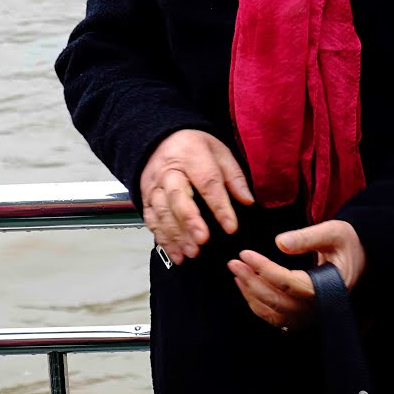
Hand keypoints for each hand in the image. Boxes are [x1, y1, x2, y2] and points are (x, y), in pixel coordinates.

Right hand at [139, 129, 253, 262]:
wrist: (162, 139)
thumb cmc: (196, 148)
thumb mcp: (220, 152)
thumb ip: (234, 177)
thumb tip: (248, 201)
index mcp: (192, 156)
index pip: (207, 183)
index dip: (220, 206)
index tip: (231, 227)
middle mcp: (169, 172)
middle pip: (178, 197)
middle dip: (190, 221)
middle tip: (202, 240)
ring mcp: (154, 186)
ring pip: (162, 212)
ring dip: (176, 235)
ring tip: (192, 252)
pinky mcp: (145, 199)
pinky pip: (152, 220)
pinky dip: (163, 239)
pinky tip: (176, 254)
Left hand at [228, 219, 365, 330]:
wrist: (363, 261)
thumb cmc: (349, 245)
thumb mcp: (334, 232)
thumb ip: (308, 237)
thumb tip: (279, 242)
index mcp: (326, 288)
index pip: (286, 282)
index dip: (263, 268)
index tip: (244, 253)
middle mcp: (317, 308)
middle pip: (275, 300)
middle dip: (250, 281)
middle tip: (233, 262)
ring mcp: (309, 317)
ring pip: (272, 312)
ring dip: (250, 294)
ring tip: (236, 272)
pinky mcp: (303, 318)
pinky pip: (275, 317)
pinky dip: (257, 304)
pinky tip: (246, 287)